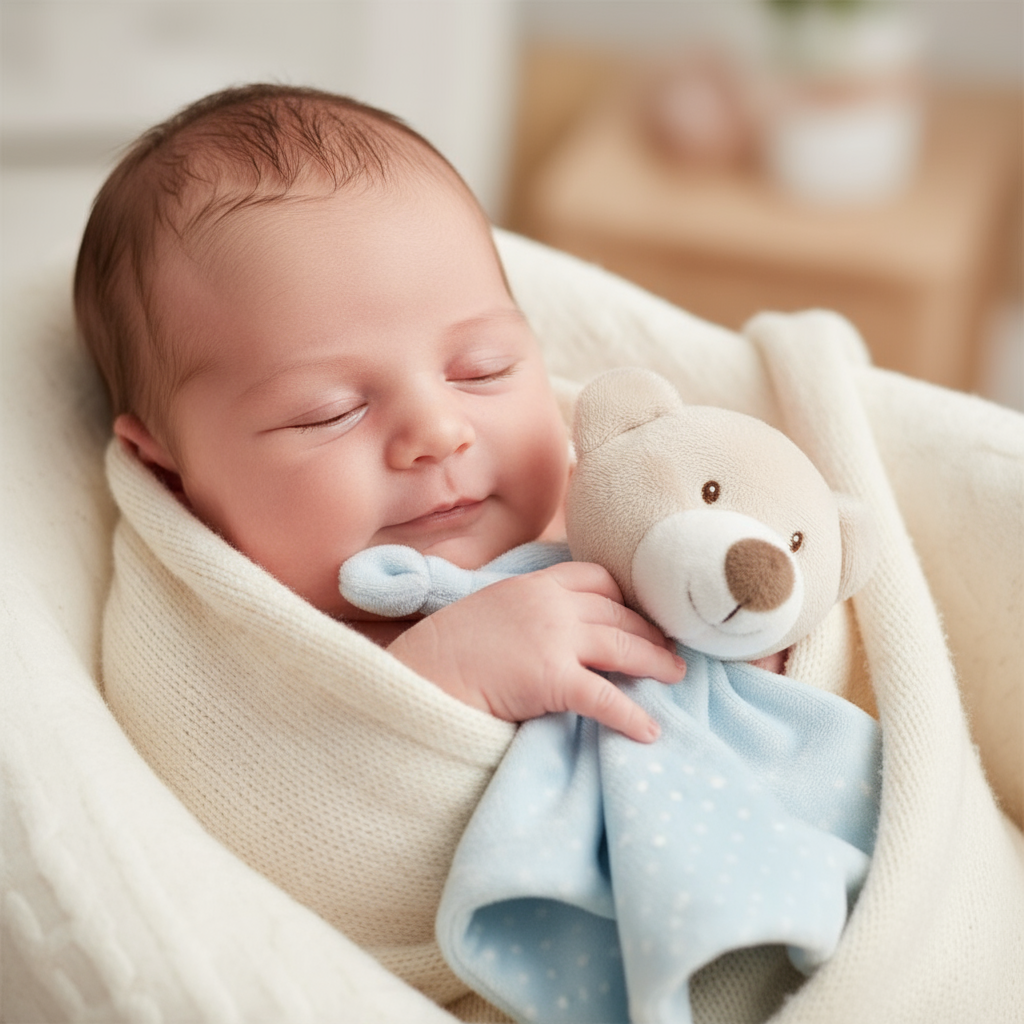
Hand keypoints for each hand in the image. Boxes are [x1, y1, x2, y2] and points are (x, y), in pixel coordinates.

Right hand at [387, 561, 685, 742]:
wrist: (418, 676)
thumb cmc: (445, 652)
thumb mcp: (487, 611)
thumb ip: (524, 612)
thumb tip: (551, 631)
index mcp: (533, 585)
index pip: (596, 577)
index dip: (625, 596)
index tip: (640, 613)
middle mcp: (549, 604)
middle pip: (618, 611)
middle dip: (649, 629)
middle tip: (672, 647)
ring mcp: (553, 638)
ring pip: (623, 645)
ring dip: (656, 662)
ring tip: (677, 675)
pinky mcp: (552, 678)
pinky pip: (606, 697)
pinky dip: (632, 716)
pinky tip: (649, 731)